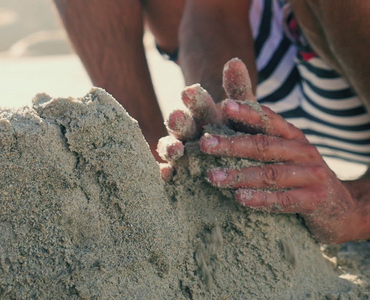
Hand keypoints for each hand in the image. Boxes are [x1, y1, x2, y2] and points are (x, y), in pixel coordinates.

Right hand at [157, 58, 254, 176]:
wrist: (240, 166)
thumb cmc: (242, 134)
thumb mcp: (246, 112)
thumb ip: (239, 89)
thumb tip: (234, 60)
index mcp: (204, 115)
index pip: (196, 103)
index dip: (193, 98)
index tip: (189, 91)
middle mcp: (188, 132)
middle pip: (181, 125)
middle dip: (178, 121)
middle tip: (177, 116)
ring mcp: (182, 154)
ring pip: (171, 148)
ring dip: (170, 147)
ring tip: (176, 149)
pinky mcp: (178, 175)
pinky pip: (169, 174)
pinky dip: (166, 174)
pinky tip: (167, 175)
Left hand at [200, 99, 366, 243]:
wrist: (341, 209)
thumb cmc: (299, 176)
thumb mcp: (284, 153)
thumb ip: (258, 135)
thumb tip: (224, 106)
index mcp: (292, 136)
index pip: (269, 120)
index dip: (247, 113)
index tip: (223, 106)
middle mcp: (303, 151)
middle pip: (264, 146)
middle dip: (231, 144)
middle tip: (204, 144)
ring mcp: (311, 175)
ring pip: (270, 173)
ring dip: (239, 175)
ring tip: (212, 176)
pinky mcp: (314, 200)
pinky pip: (284, 199)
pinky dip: (261, 199)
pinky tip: (240, 199)